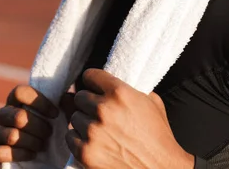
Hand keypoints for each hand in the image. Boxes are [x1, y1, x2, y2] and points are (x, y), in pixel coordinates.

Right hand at [0, 85, 58, 166]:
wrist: (39, 162)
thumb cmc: (49, 135)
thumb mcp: (60, 120)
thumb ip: (66, 106)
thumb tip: (67, 97)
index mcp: (14, 102)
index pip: (20, 92)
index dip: (39, 102)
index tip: (55, 114)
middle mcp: (0, 115)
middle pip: (18, 116)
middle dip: (39, 128)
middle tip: (49, 134)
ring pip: (12, 135)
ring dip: (32, 142)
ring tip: (41, 146)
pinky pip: (0, 152)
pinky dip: (20, 154)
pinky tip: (31, 155)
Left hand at [65, 69, 194, 168]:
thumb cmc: (158, 138)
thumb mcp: (151, 102)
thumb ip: (128, 88)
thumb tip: (107, 83)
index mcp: (120, 93)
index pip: (90, 75)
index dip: (93, 83)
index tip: (94, 89)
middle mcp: (104, 109)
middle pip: (79, 97)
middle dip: (89, 104)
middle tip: (101, 114)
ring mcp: (93, 132)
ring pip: (74, 117)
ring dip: (84, 123)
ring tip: (101, 131)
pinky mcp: (85, 152)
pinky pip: (70, 137)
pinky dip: (79, 140)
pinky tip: (94, 143)